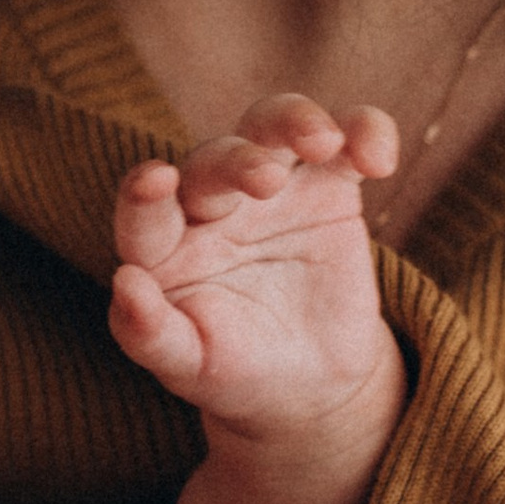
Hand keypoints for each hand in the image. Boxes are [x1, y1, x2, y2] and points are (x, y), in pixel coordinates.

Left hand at [111, 97, 398, 442]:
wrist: (309, 383)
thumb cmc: (234, 371)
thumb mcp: (190, 365)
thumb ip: (148, 332)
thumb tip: (124, 283)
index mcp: (165, 246)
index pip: (143, 210)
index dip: (143, 193)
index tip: (156, 180)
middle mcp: (211, 204)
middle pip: (216, 158)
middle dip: (239, 161)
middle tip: (268, 181)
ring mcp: (273, 186)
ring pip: (273, 124)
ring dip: (295, 120)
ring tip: (324, 143)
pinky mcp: (329, 185)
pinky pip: (348, 139)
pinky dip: (365, 132)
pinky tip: (379, 161)